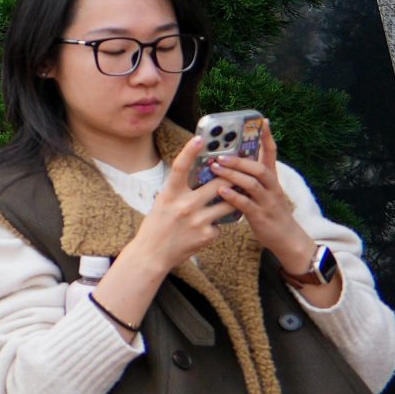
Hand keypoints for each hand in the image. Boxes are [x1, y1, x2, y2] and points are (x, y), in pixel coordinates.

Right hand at [128, 151, 245, 273]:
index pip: (180, 168)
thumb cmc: (157, 225)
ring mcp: (197, 220)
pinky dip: (218, 224)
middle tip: (241, 167)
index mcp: (169, 194)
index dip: (189, 151)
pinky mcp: (207, 235)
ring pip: (228, 203)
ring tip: (237, 195)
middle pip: (216, 184)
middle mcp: (184, 205)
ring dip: (233, 199)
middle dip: (230, 175)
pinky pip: (221, 224)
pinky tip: (207, 228)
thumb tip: (202, 176)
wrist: (153, 254)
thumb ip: (180, 191)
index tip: (200, 138)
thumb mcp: (163, 203)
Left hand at [211, 135, 317, 275]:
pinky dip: (234, 196)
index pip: (271, 154)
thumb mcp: (264, 192)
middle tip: (219, 154)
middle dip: (239, 159)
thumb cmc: (270, 213)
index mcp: (272, 180)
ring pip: (253, 184)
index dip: (267, 137)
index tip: (262, 121)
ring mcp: (268, 202)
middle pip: (259, 168)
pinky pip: (247, 204)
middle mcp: (272, 188)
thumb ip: (250, 178)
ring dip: (233, 174)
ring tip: (215, 168)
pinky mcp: (262, 216)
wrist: (287, 239)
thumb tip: (230, 162)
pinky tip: (221, 190)